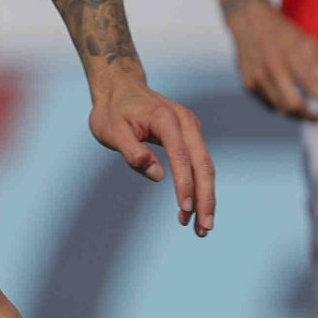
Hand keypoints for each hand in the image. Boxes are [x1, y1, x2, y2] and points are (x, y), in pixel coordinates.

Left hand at [87, 70, 215, 236]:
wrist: (121, 88)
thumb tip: (158, 176)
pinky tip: (194, 209)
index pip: (180, 156)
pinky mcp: (190, 136)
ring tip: (202, 229)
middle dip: (205, 198)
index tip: (185, 210)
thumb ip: (132, 151)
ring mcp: (191, 128)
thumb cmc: (112, 111)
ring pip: (206, 167)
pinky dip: (199, 188)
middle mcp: (186, 122)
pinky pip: (199, 164)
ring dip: (206, 198)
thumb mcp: (111, 130)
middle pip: (203, 164)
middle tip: (204, 229)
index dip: (184, 184)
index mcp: (166, 119)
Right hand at [227, 2, 317, 120]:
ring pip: (279, 107)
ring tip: (305, 113)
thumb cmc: (283, 32)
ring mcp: (258, 78)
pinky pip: (267, 103)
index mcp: (289, 56)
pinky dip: (280, 106)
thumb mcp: (304, 40)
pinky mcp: (248, 83)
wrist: (249, 21)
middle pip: (292, 104)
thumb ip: (315, 60)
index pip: (310, 83)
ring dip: (295, 114)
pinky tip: (287, 103)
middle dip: (308, 115)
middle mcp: (272, 69)